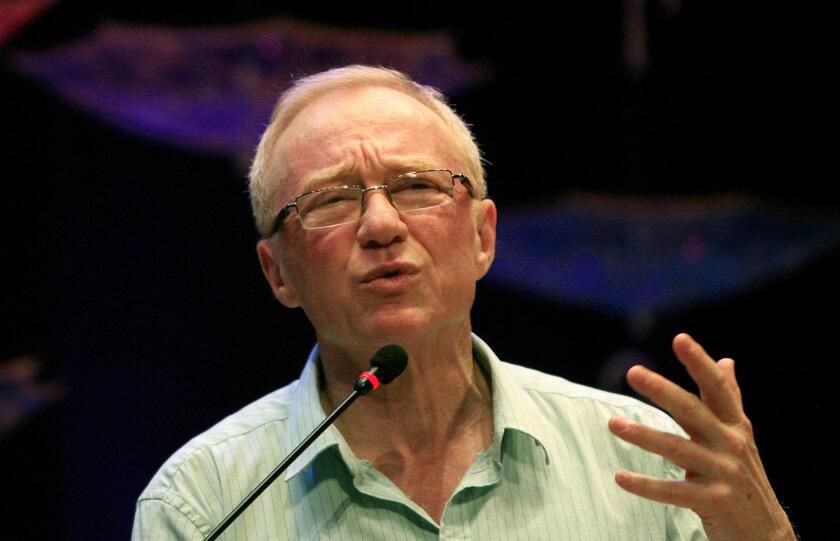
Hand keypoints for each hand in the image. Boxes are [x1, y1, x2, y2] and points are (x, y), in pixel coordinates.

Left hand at [607, 333, 795, 540]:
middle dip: (662, 390)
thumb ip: (729, 399)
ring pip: (677, 449)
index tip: (680, 339)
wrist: (765, 534)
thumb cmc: (744, 477)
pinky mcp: (714, 502)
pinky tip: (620, 477)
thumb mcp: (741, 436)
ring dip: (643, 436)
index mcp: (735, 425)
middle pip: (692, 411)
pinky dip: (646, 485)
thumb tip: (726, 360)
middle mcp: (731, 445)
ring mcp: (723, 473)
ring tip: (613, 424)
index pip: (717, 388)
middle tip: (632, 372)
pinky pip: (674, 491)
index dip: (699, 362)